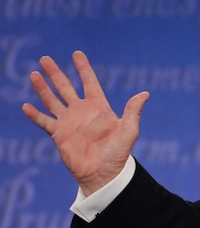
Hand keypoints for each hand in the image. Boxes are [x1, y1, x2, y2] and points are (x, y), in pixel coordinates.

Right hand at [21, 51, 149, 195]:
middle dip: (56, 73)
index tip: (76, 53)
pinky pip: (44, 122)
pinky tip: (26, 106)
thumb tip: (145, 94)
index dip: (83, 68)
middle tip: (44, 58)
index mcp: (99, 107)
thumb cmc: (119, 153)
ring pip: (52, 100)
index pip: (89, 82)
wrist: (104, 173)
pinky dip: (35, 114)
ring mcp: (69, 122)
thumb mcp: (129, 130)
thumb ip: (133, 111)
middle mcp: (82, 111)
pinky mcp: (59, 135)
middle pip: (66, 87)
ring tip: (33, 75)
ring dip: (43, 88)